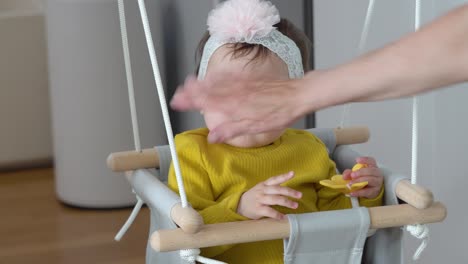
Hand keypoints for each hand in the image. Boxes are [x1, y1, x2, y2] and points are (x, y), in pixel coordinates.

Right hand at [170, 74, 305, 142]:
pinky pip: (231, 76)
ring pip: (217, 83)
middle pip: (209, 92)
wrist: (299, 95)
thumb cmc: (281, 113)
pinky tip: (212, 75)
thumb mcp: (256, 127)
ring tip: (188, 83)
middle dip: (192, 93)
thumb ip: (232, 130)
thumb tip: (212, 137)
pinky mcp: (250, 79)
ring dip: (202, 83)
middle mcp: (237, 93)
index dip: (192, 103)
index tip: (178, 103)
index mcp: (236, 106)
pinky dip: (219, 75)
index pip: (208, 104)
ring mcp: (243, 85)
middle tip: (178, 95)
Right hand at [236, 171, 301, 219]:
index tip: (293, 173)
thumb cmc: (253, 197)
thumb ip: (271, 187)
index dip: (284, 176)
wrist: (239, 205)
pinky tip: (284, 217)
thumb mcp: (260, 188)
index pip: (275, 179)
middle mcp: (262, 191)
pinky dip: (278, 215)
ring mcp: (260, 200)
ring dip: (287, 203)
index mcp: (264, 185)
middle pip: (278, 190)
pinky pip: (270, 211)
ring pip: (276, 200)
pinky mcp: (258, 209)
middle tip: (300, 195)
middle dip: (290, 192)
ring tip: (295, 206)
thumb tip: (288, 190)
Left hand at [342, 157, 382, 198]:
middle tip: (352, 175)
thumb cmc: (364, 179)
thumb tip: (345, 176)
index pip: (371, 161)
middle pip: (371, 171)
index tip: (357, 160)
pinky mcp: (375, 191)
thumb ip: (349, 173)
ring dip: (359, 181)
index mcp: (373, 167)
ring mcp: (377, 183)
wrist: (371, 191)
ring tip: (350, 184)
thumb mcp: (356, 174)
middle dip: (361, 172)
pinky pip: (367, 192)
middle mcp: (377, 174)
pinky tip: (352, 192)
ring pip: (370, 180)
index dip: (365, 160)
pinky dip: (358, 192)